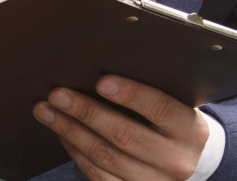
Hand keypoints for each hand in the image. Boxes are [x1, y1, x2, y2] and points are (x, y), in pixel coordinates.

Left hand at [33, 75, 210, 179]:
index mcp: (191, 130)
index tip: (101, 81)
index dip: (130, 94)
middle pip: (124, 135)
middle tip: (57, 94)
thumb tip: (99, 67)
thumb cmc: (171, 123)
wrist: (187, 161)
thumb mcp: (175, 106)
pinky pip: (97, 174)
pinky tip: (60, 131)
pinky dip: (74, 150)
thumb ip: (150, 90)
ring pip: (104, 156)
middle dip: (86, 112)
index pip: (160, 108)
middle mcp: (176, 160)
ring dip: (69, 130)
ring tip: (45, 110)